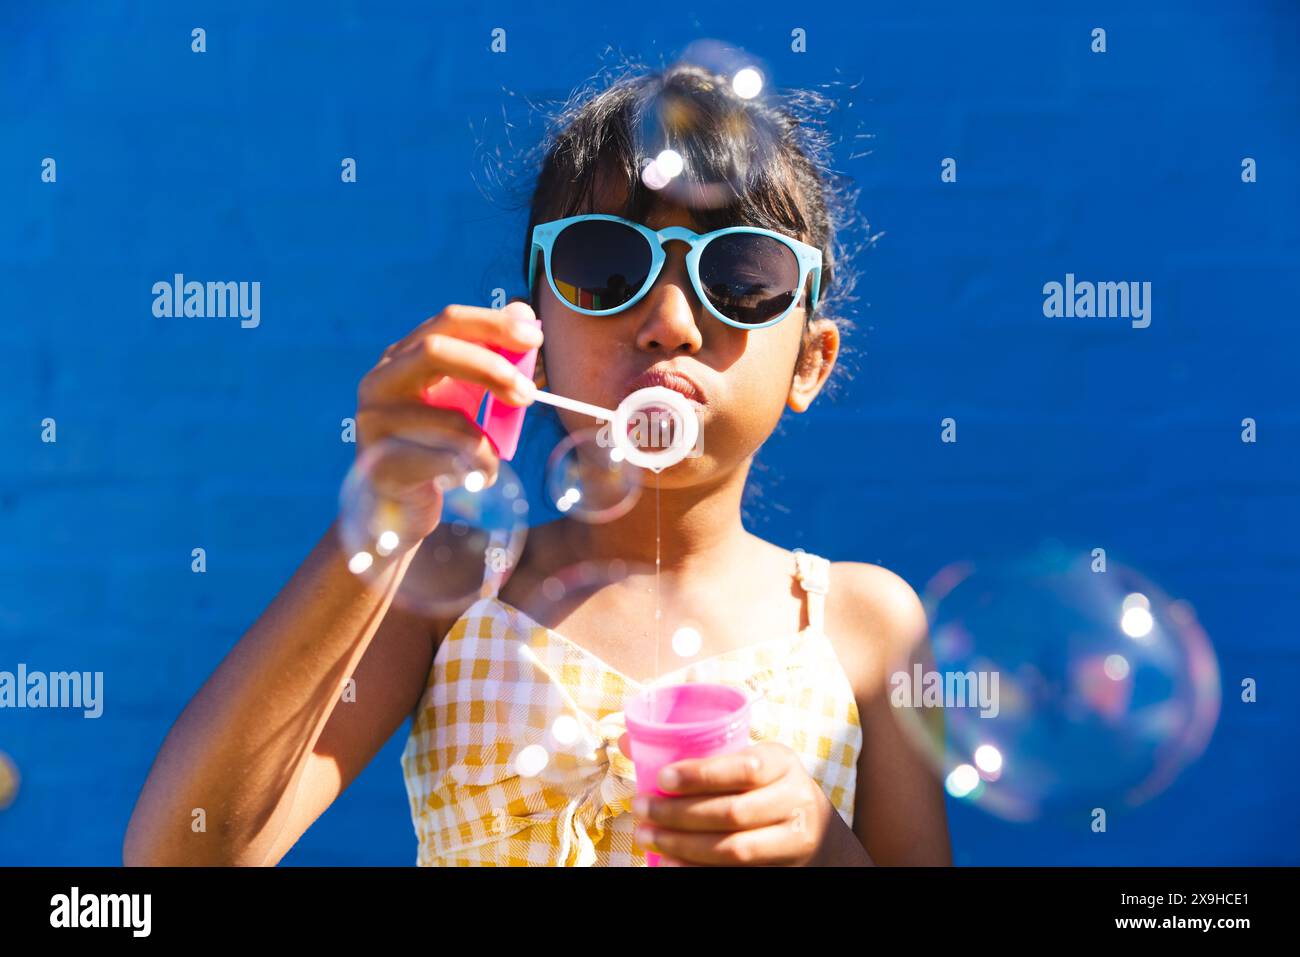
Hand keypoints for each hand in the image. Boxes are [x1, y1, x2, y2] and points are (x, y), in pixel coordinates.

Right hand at [351, 302, 543, 544]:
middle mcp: (380, 381)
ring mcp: (374, 422)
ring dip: (487, 440)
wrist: (400, 505)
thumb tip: (524, 312)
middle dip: (491, 368)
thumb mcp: (466, 397)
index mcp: (402, 356)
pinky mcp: (381, 463)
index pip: (447, 321)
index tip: (534, 339)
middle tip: (528, 393)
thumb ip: (491, 359)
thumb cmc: (437, 444)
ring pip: (448, 418)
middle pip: (435, 350)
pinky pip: (448, 460)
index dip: (492, 324)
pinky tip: (480, 477)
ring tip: (497, 457)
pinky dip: (478, 469)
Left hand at [619, 735, 835, 865]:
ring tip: (647, 836)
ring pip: (734, 849)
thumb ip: (694, 749)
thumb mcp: (744, 758)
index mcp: (781, 761)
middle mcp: (793, 799)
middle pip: (733, 812)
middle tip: (641, 810)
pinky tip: (668, 863)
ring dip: (683, 845)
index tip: (661, 778)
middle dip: (680, 814)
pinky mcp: (780, 867)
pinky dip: (696, 869)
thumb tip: (627, 740)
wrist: (812, 827)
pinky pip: (734, 873)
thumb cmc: (761, 783)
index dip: (702, 775)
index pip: (745, 768)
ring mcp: (791, 839)